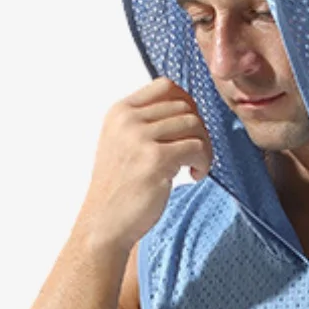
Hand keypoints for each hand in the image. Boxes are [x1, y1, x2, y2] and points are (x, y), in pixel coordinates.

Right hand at [74, 77, 213, 251]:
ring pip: (194, 124)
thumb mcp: (123, 143)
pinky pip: (196, 147)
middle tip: (195, 155)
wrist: (104, 223)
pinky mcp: (155, 159)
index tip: (189, 129)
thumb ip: (146, 123)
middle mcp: (127, 119)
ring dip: (204, 147)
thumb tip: (187, 109)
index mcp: (119, 111)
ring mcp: (140, 138)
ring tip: (195, 166)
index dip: (187, 104)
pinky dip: (204, 162)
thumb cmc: (120, 188)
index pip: (165, 86)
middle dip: (199, 130)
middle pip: (184, 106)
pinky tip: (194, 176)